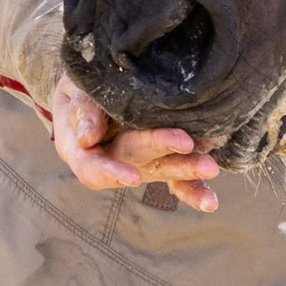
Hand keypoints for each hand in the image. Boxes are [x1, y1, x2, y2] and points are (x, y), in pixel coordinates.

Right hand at [50, 73, 221, 212]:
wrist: (96, 84)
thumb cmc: (81, 87)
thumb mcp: (74, 90)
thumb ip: (82, 110)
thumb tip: (86, 138)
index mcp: (83, 151)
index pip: (93, 167)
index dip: (111, 172)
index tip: (133, 178)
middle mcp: (113, 160)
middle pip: (137, 162)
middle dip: (162, 154)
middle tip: (188, 146)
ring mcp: (139, 162)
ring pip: (163, 169)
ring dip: (187, 171)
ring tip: (210, 168)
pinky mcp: (159, 159)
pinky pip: (176, 178)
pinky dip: (192, 187)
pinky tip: (210, 201)